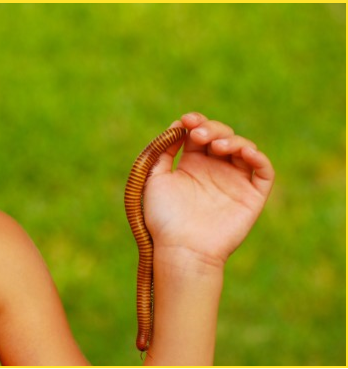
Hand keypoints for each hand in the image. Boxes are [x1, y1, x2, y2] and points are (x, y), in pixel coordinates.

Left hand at [144, 112, 274, 268]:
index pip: (199, 134)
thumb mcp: (154, 180)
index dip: (195, 122)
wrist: (181, 249)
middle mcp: (214, 171)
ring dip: (232, 139)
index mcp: (192, 165)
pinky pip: (264, 171)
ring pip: (243, 148)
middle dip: (211, 128)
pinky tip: (244, 152)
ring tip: (216, 146)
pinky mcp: (252, 196)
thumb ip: (161, 152)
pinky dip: (258, 157)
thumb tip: (175, 127)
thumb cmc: (163, 219)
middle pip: (221, 136)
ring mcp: (234, 182)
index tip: (186, 121)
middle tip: (199, 135)